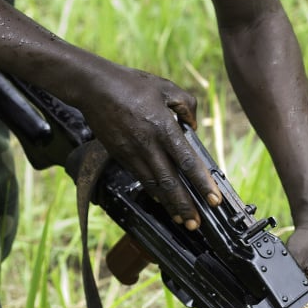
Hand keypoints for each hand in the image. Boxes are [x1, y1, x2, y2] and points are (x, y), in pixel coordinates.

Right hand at [71, 60, 221, 229]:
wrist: (94, 87)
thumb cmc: (131, 84)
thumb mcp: (166, 88)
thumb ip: (187, 105)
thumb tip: (194, 126)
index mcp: (163, 128)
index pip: (187, 161)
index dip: (202, 183)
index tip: (214, 199)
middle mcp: (148, 145)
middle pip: (170, 183)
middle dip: (184, 206)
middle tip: (196, 223)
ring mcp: (132, 153)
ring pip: (154, 186)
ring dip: (169, 205)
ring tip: (182, 219)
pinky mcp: (121, 156)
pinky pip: (141, 179)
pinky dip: (153, 193)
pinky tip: (162, 201)